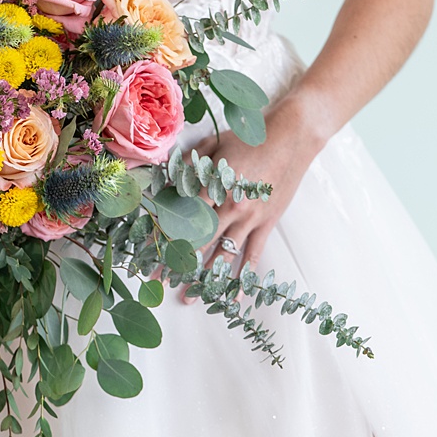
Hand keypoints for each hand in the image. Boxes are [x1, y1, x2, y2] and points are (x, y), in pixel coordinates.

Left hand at [179, 92, 328, 303]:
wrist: (290, 137)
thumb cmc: (248, 138)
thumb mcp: (213, 144)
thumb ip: (187, 164)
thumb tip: (163, 178)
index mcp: (212, 186)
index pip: (180, 219)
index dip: (161, 238)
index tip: (146, 255)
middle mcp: (229, 207)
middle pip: (197, 242)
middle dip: (175, 265)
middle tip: (158, 283)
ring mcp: (250, 218)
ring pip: (223, 255)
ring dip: (204, 279)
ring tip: (188, 298)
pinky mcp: (267, 223)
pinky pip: (253, 256)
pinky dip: (242, 278)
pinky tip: (233, 297)